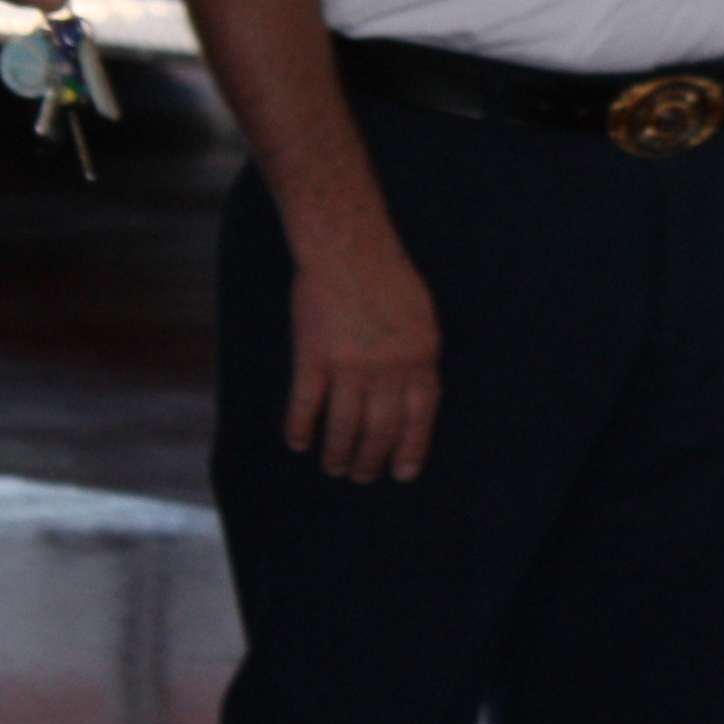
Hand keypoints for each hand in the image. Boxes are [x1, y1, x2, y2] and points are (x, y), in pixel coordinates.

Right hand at [288, 232, 440, 483]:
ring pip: (344, 426)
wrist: (348, 247)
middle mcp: (386, 369)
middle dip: (372, 460)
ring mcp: (348, 366)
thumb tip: (418, 401)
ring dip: (339, 453)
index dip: (410, 450)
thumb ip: (421, 360)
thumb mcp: (424, 318)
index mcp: (419, 359)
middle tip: (363, 476)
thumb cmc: (389, 276)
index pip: (418, 419)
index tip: (403, 473)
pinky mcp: (313, 357)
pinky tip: (299, 442)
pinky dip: (301, 428)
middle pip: (380, 430)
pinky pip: (306, 404)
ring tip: (335, 467)